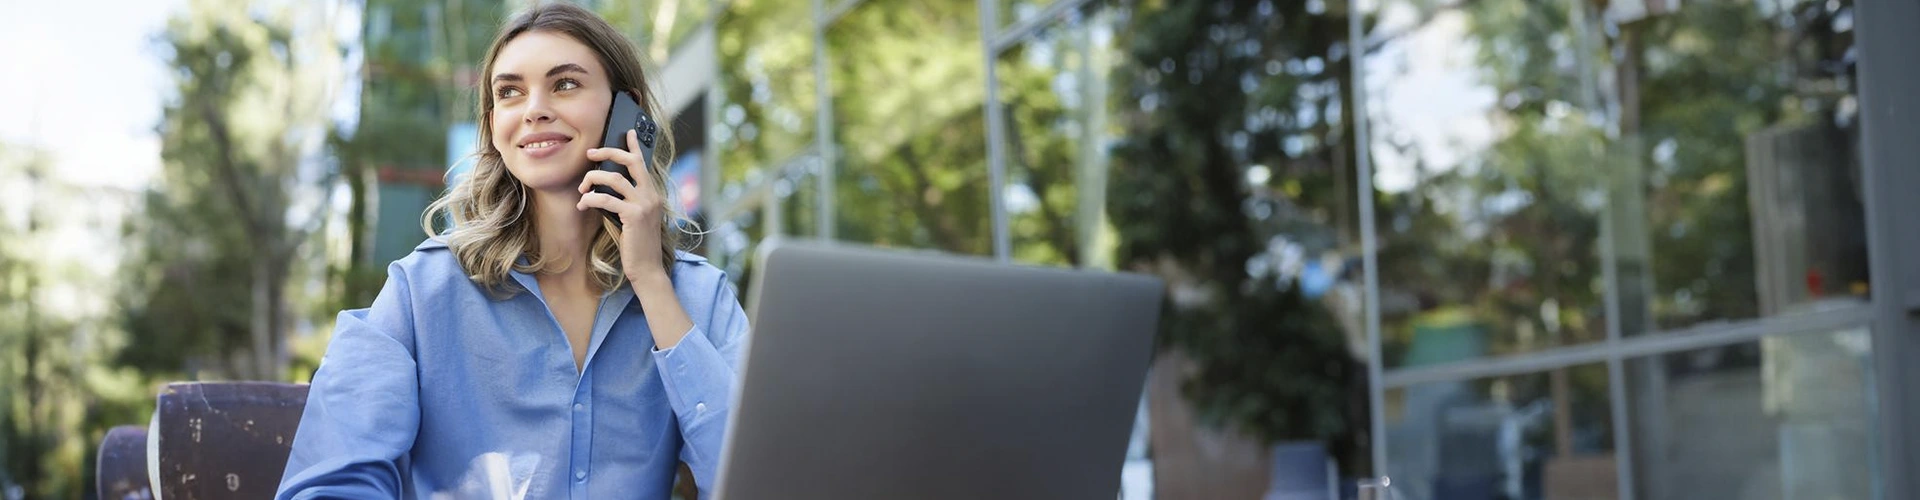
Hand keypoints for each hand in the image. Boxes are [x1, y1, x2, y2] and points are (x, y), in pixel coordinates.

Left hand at [578, 129, 665, 281]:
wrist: (647, 269)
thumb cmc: (637, 245)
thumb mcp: (635, 218)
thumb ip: (628, 200)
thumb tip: (606, 185)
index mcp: (653, 194)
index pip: (643, 163)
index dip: (634, 146)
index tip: (628, 132)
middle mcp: (652, 195)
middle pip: (630, 162)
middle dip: (608, 153)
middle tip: (590, 154)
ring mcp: (644, 205)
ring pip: (614, 179)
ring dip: (593, 180)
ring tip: (582, 188)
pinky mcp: (634, 216)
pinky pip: (606, 199)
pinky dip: (590, 199)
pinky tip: (583, 204)